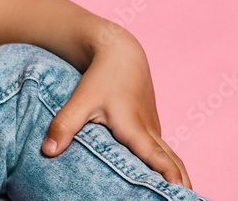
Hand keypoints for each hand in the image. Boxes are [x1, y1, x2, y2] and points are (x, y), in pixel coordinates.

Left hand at [40, 23, 192, 188]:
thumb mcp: (81, 99)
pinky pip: (162, 149)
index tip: (180, 190)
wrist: (120, 51)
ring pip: (168, 155)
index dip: (169, 175)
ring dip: (176, 175)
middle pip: (172, 161)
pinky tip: (162, 180)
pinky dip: (167, 165)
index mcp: (135, 127)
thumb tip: (47, 152)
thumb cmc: (102, 75)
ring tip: (179, 196)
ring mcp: (152, 127)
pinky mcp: (149, 124)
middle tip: (189, 200)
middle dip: (183, 183)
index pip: (157, 157)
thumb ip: (65, 125)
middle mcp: (149, 129)